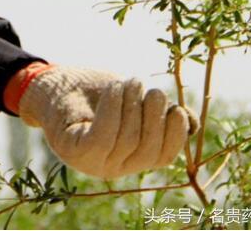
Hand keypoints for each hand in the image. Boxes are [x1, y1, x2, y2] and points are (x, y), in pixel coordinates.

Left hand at [4, 63, 198, 178]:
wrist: (57, 85)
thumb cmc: (99, 93)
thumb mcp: (135, 101)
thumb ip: (161, 113)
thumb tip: (193, 124)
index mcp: (133, 157)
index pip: (165, 156)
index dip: (176, 134)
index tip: (175, 108)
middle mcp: (115, 167)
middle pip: (148, 149)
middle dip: (154, 114)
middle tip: (148, 87)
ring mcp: (94, 163)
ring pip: (128, 139)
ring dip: (132, 103)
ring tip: (127, 82)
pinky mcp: (75, 151)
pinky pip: (103, 136)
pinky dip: (113, 109)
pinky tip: (114, 89)